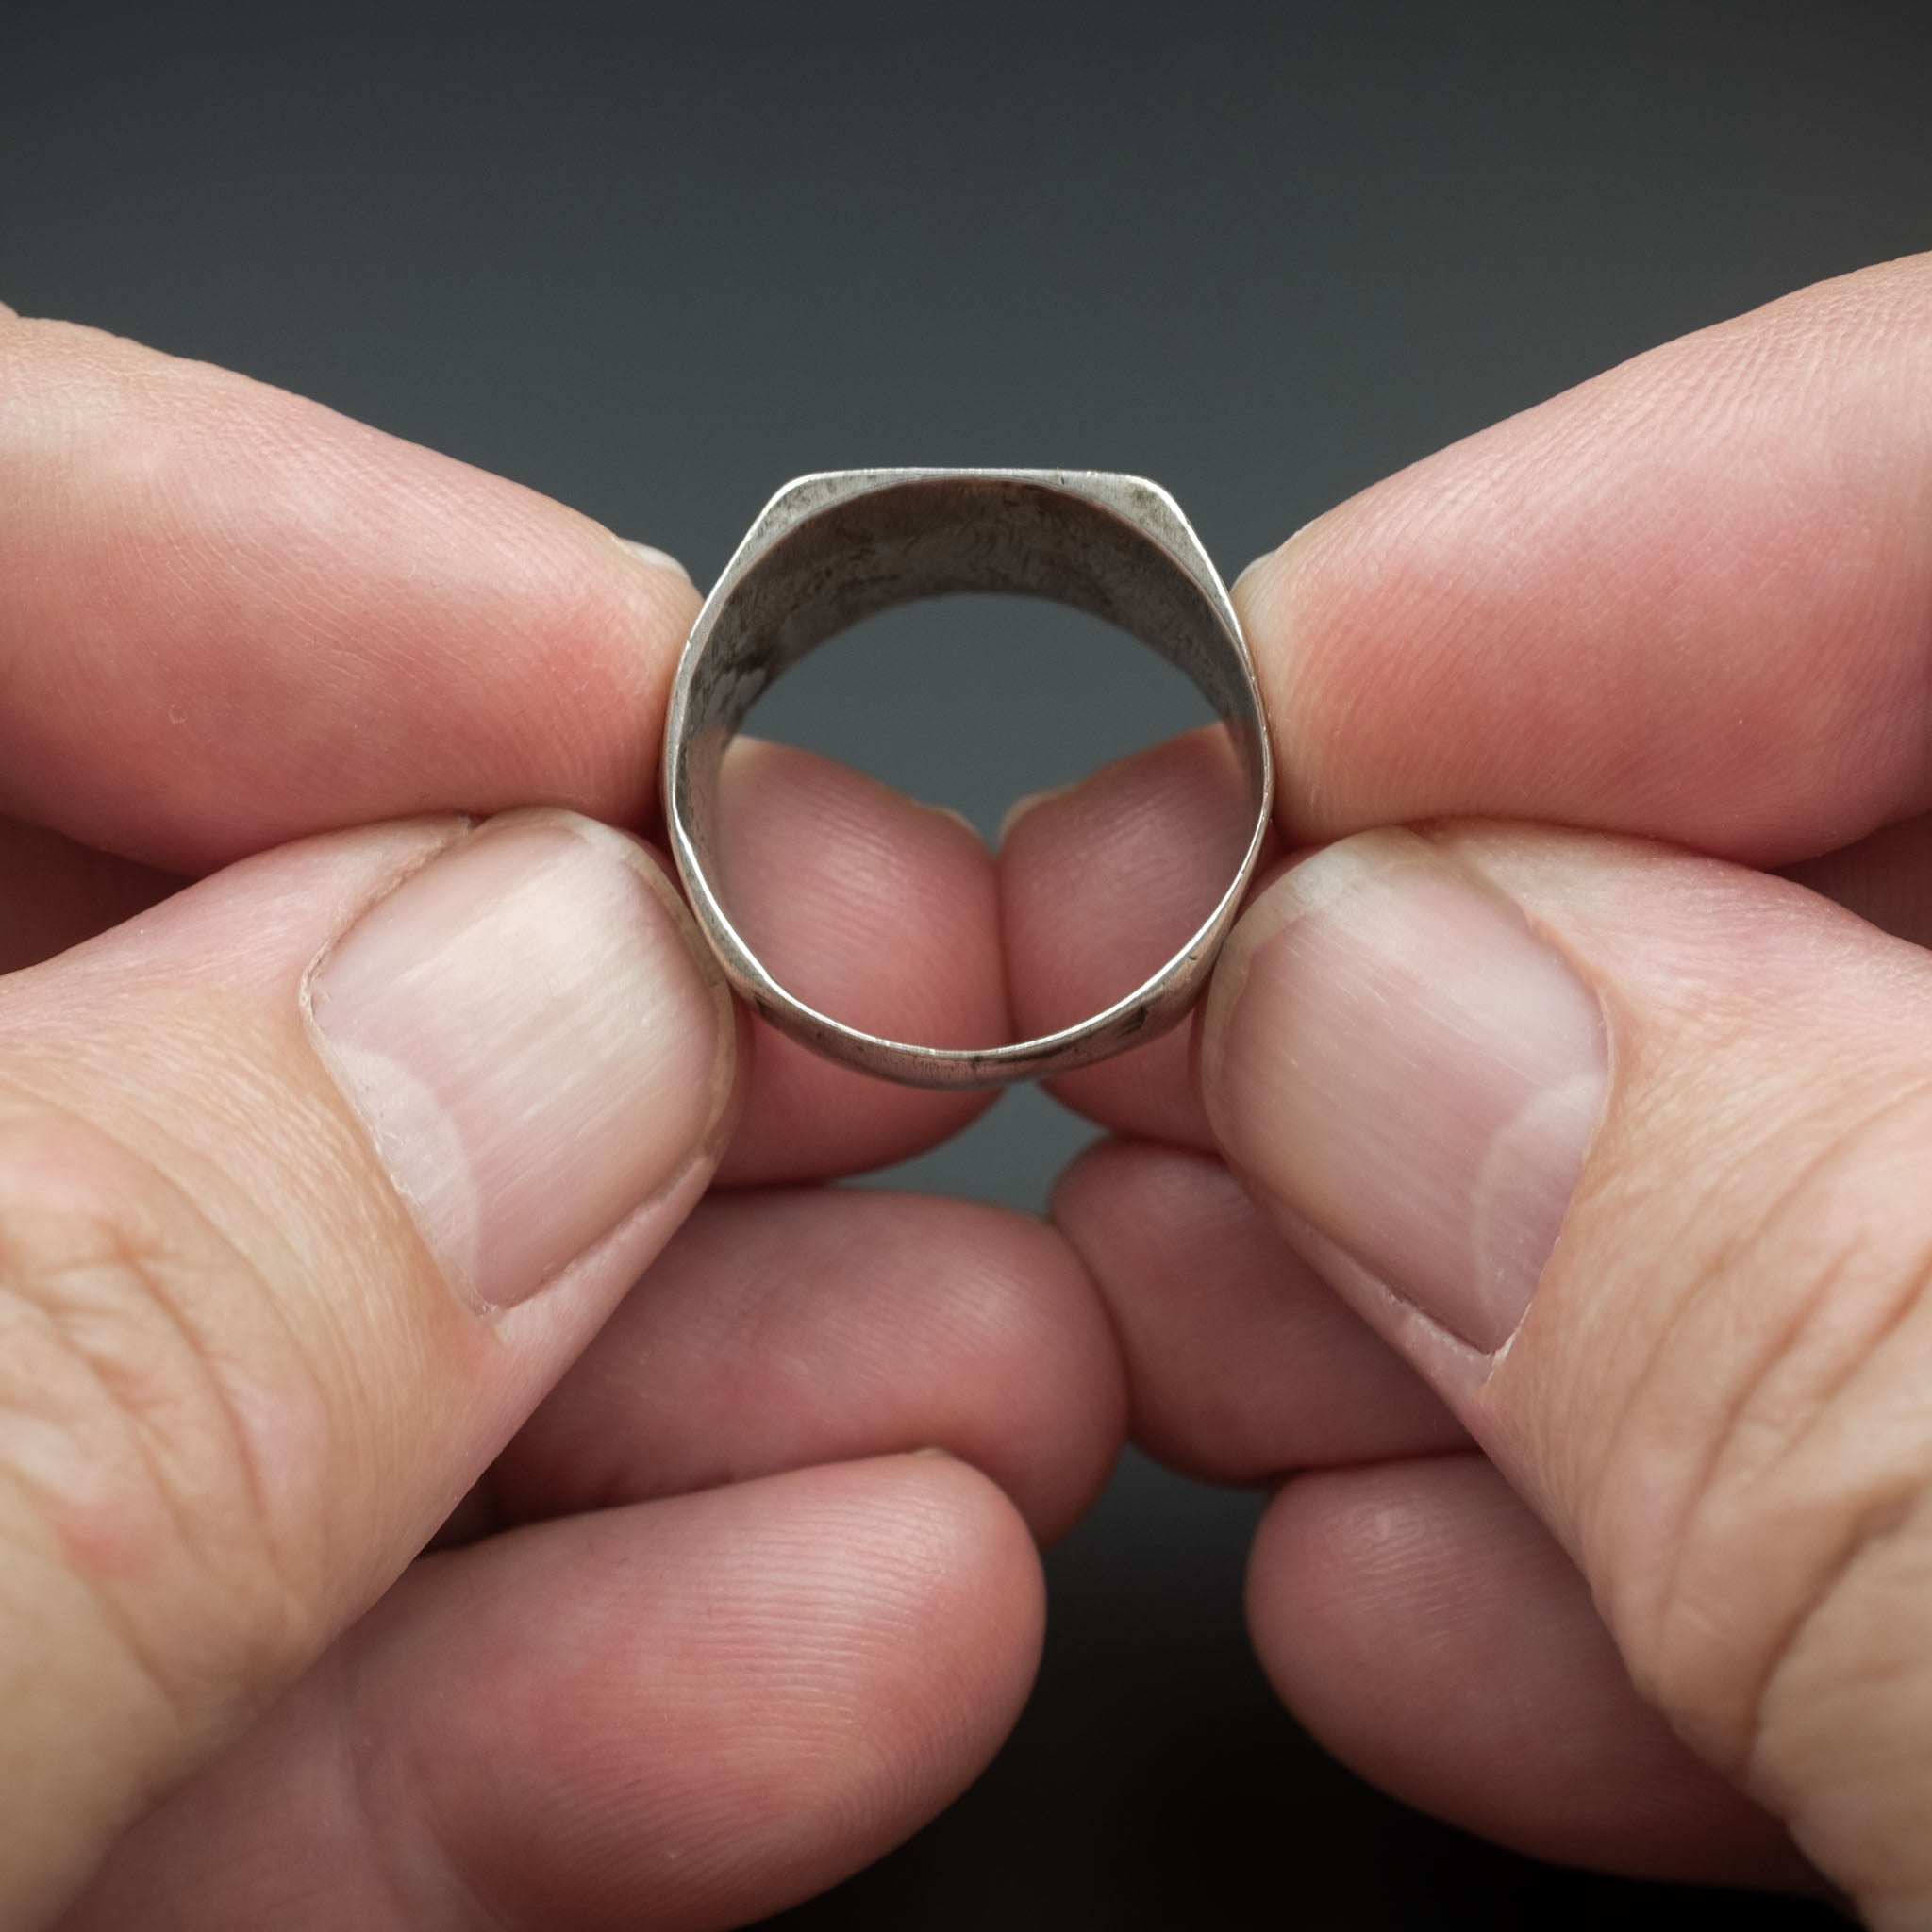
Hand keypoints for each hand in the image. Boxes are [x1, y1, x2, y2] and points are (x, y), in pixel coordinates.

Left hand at [0, 311, 1123, 1929]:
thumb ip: (97, 1317)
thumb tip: (547, 1018)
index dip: (323, 589)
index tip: (670, 699)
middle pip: (201, 985)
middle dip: (602, 1015)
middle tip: (922, 1040)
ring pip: (287, 1381)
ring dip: (684, 1390)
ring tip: (1003, 1379)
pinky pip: (251, 1710)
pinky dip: (550, 1705)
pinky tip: (852, 1638)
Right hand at [1004, 254, 1931, 1920]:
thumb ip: (1833, 1332)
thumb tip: (1379, 1027)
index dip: (1589, 572)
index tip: (1230, 748)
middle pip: (1854, 831)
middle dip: (1444, 946)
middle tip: (1139, 1057)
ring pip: (1821, 1169)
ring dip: (1463, 1262)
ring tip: (1197, 1327)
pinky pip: (1902, 1472)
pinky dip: (1651, 1537)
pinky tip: (1422, 1593)